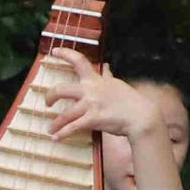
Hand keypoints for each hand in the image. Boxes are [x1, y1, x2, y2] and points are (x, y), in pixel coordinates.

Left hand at [40, 61, 157, 144]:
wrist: (142, 116)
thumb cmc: (130, 101)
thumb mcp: (117, 85)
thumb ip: (108, 76)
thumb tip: (106, 66)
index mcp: (96, 80)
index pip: (79, 61)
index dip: (65, 54)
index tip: (54, 52)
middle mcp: (91, 90)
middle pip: (62, 89)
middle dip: (50, 96)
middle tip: (47, 104)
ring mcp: (91, 104)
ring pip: (65, 114)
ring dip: (55, 123)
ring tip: (50, 129)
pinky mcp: (94, 119)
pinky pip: (73, 127)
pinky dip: (63, 133)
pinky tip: (56, 138)